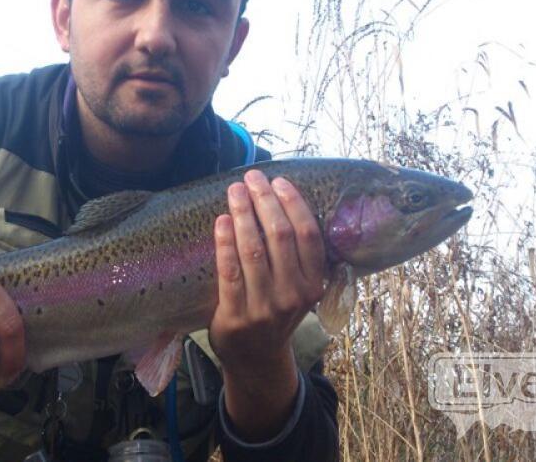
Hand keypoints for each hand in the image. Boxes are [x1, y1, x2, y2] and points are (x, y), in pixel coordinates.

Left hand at [208, 170, 326, 439]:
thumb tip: (281, 199)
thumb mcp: (298, 288)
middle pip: (280, 236)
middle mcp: (293, 295)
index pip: (308, 236)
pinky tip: (221, 220)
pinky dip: (225, 242)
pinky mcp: (236, 316)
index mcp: (314, 285)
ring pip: (253, 250)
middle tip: (252, 177)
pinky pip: (230, 272)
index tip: (279, 180)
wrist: (256, 358)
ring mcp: (265, 308)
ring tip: (234, 191)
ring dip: (243, 214)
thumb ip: (297, 256)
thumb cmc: (275, 310)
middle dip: (265, 200)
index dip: (293, 204)